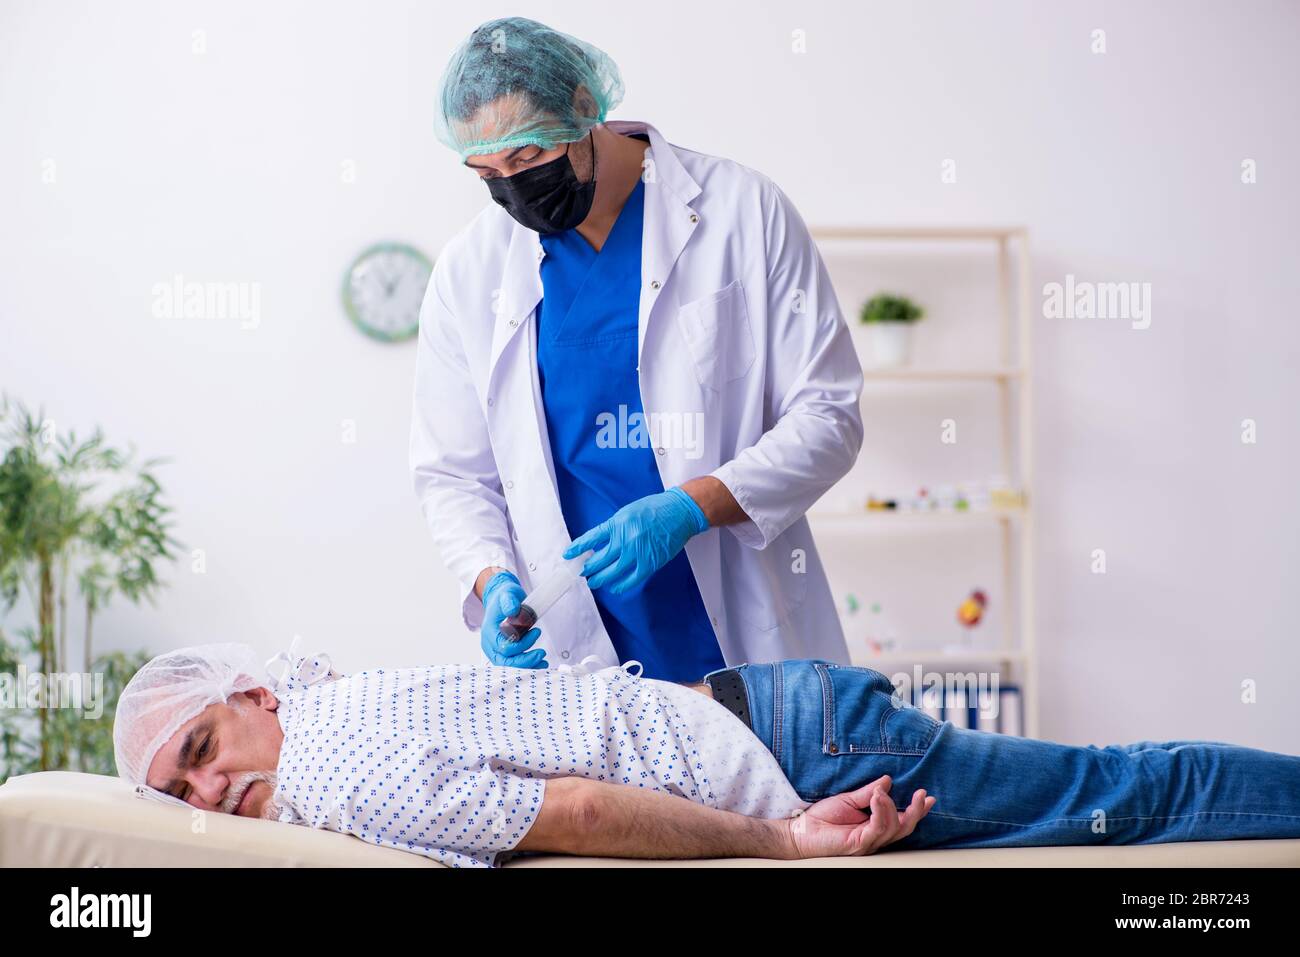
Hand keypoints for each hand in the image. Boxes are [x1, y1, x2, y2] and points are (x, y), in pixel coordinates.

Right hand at [479, 571, 546, 667]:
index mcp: (489, 631)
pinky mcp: (504, 652)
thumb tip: (513, 610)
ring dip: (527, 665)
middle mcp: (490, 644)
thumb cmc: (504, 597)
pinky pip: (513, 663)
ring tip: (543, 661)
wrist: (501, 599)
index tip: (536, 632)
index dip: (521, 644)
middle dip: (525, 661)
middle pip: (505, 661)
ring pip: (509, 665)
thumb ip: (509, 601)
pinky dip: (526, 665)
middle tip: (541, 653)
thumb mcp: (507, 594)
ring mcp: (496, 650)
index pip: (503, 647)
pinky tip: (540, 663)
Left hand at [563, 487, 708, 594]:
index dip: (577, 548)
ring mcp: (637, 552)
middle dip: (588, 568)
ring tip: (594, 582)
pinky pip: (631, 580)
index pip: (591, 538)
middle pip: (599, 559)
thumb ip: (614, 528)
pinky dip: (621, 586)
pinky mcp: (650, 563)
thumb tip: (601, 544)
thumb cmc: (655, 509)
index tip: (568, 555)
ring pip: (612, 572)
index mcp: (617, 523)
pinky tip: (614, 588)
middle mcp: (624, 538)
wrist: (679, 512)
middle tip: (583, 572)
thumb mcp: (628, 513)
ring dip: (600, 579)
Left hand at [784, 775, 934, 858]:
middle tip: (921, 795)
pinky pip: (877, 829)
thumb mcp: (847, 799)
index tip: (928, 797)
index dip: (916, 810)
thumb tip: (887, 780)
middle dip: (916, 812)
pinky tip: (877, 798)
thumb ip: (867, 792)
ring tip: (881, 792)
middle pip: (904, 828)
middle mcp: (874, 836)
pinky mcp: (859, 844)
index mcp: (873, 826)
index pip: (900, 819)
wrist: (800, 830)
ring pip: (893, 829)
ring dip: (891, 807)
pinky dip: (880, 812)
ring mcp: (868, 842)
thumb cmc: (821, 818)